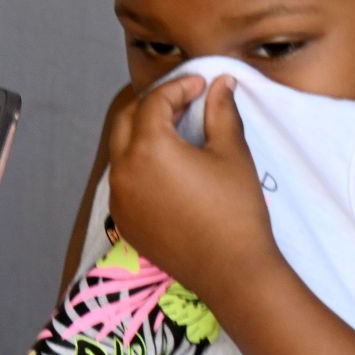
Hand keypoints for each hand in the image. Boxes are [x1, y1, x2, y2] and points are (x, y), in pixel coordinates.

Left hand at [105, 74, 277, 302]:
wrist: (231, 272)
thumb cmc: (236, 210)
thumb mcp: (232, 153)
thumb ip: (221, 112)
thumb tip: (221, 83)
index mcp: (148, 149)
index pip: (154, 101)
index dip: (178, 86)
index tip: (201, 84)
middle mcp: (123, 171)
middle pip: (127, 120)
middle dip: (152, 104)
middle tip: (184, 101)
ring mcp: (119, 198)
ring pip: (120, 150)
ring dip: (142, 133)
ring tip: (176, 130)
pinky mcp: (123, 220)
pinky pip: (123, 180)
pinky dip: (138, 163)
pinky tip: (167, 166)